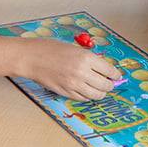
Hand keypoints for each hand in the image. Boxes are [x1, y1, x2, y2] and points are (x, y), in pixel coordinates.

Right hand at [0, 38, 121, 101]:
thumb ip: (89, 59)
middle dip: (109, 85)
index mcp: (86, 58)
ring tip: (100, 89)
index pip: (109, 71)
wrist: (31, 58)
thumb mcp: (74, 48)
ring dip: (100, 93)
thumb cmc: (50, 48)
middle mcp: (82, 73)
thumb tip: (103, 68)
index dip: (115, 75)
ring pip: (96, 95)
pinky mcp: (66, 92)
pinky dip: (88, 96)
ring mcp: (74, 85)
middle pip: (105, 85)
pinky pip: (83, 98)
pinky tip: (87, 91)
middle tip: (109, 83)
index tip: (116, 76)